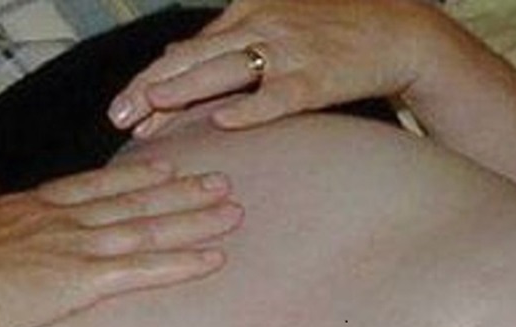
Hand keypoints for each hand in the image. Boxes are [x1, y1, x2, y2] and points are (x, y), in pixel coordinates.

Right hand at [0, 160, 241, 326]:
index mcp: (25, 207)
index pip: (91, 186)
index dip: (132, 175)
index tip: (166, 165)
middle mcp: (57, 220)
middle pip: (132, 200)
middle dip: (180, 191)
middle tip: (221, 181)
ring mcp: (72, 247)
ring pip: (146, 229)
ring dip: (193, 221)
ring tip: (233, 213)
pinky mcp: (81, 282)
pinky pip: (143, 270)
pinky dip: (181, 264)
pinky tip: (213, 260)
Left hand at [108, 0, 449, 136]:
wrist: (396, 31)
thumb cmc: (333, 33)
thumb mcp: (273, 23)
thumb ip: (227, 42)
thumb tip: (175, 60)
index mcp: (247, 14)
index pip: (190, 49)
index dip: (153, 79)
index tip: (124, 107)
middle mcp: (262, 28)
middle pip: (195, 58)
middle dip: (153, 88)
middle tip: (120, 116)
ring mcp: (289, 52)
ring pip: (226, 72)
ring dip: (184, 92)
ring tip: (152, 112)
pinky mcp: (317, 79)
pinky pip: (277, 96)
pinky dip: (249, 110)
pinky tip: (223, 123)